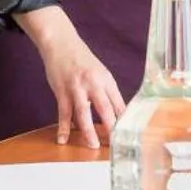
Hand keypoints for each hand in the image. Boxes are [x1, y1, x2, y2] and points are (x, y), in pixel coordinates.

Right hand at [22, 9, 123, 145]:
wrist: (62, 44)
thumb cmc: (82, 60)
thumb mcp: (100, 73)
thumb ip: (106, 93)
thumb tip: (115, 114)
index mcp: (107, 80)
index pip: (119, 104)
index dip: (124, 121)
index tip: (128, 135)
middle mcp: (94, 84)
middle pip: (105, 109)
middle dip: (111, 128)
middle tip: (115, 144)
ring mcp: (77, 88)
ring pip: (84, 113)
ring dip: (88, 131)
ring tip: (93, 145)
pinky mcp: (62, 91)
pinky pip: (63, 112)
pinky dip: (63, 127)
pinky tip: (63, 138)